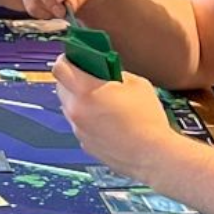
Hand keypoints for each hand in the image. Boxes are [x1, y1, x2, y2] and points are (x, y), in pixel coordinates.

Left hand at [49, 57, 180, 179]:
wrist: (153, 155)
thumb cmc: (147, 120)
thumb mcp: (136, 84)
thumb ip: (115, 73)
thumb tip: (107, 71)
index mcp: (86, 91)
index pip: (60, 68)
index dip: (67, 59)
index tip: (75, 57)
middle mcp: (76, 111)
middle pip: (61, 87)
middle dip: (73, 79)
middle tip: (90, 76)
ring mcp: (78, 129)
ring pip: (69, 106)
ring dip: (79, 100)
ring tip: (102, 100)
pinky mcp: (84, 144)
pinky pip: (79, 124)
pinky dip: (87, 119)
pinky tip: (107, 120)